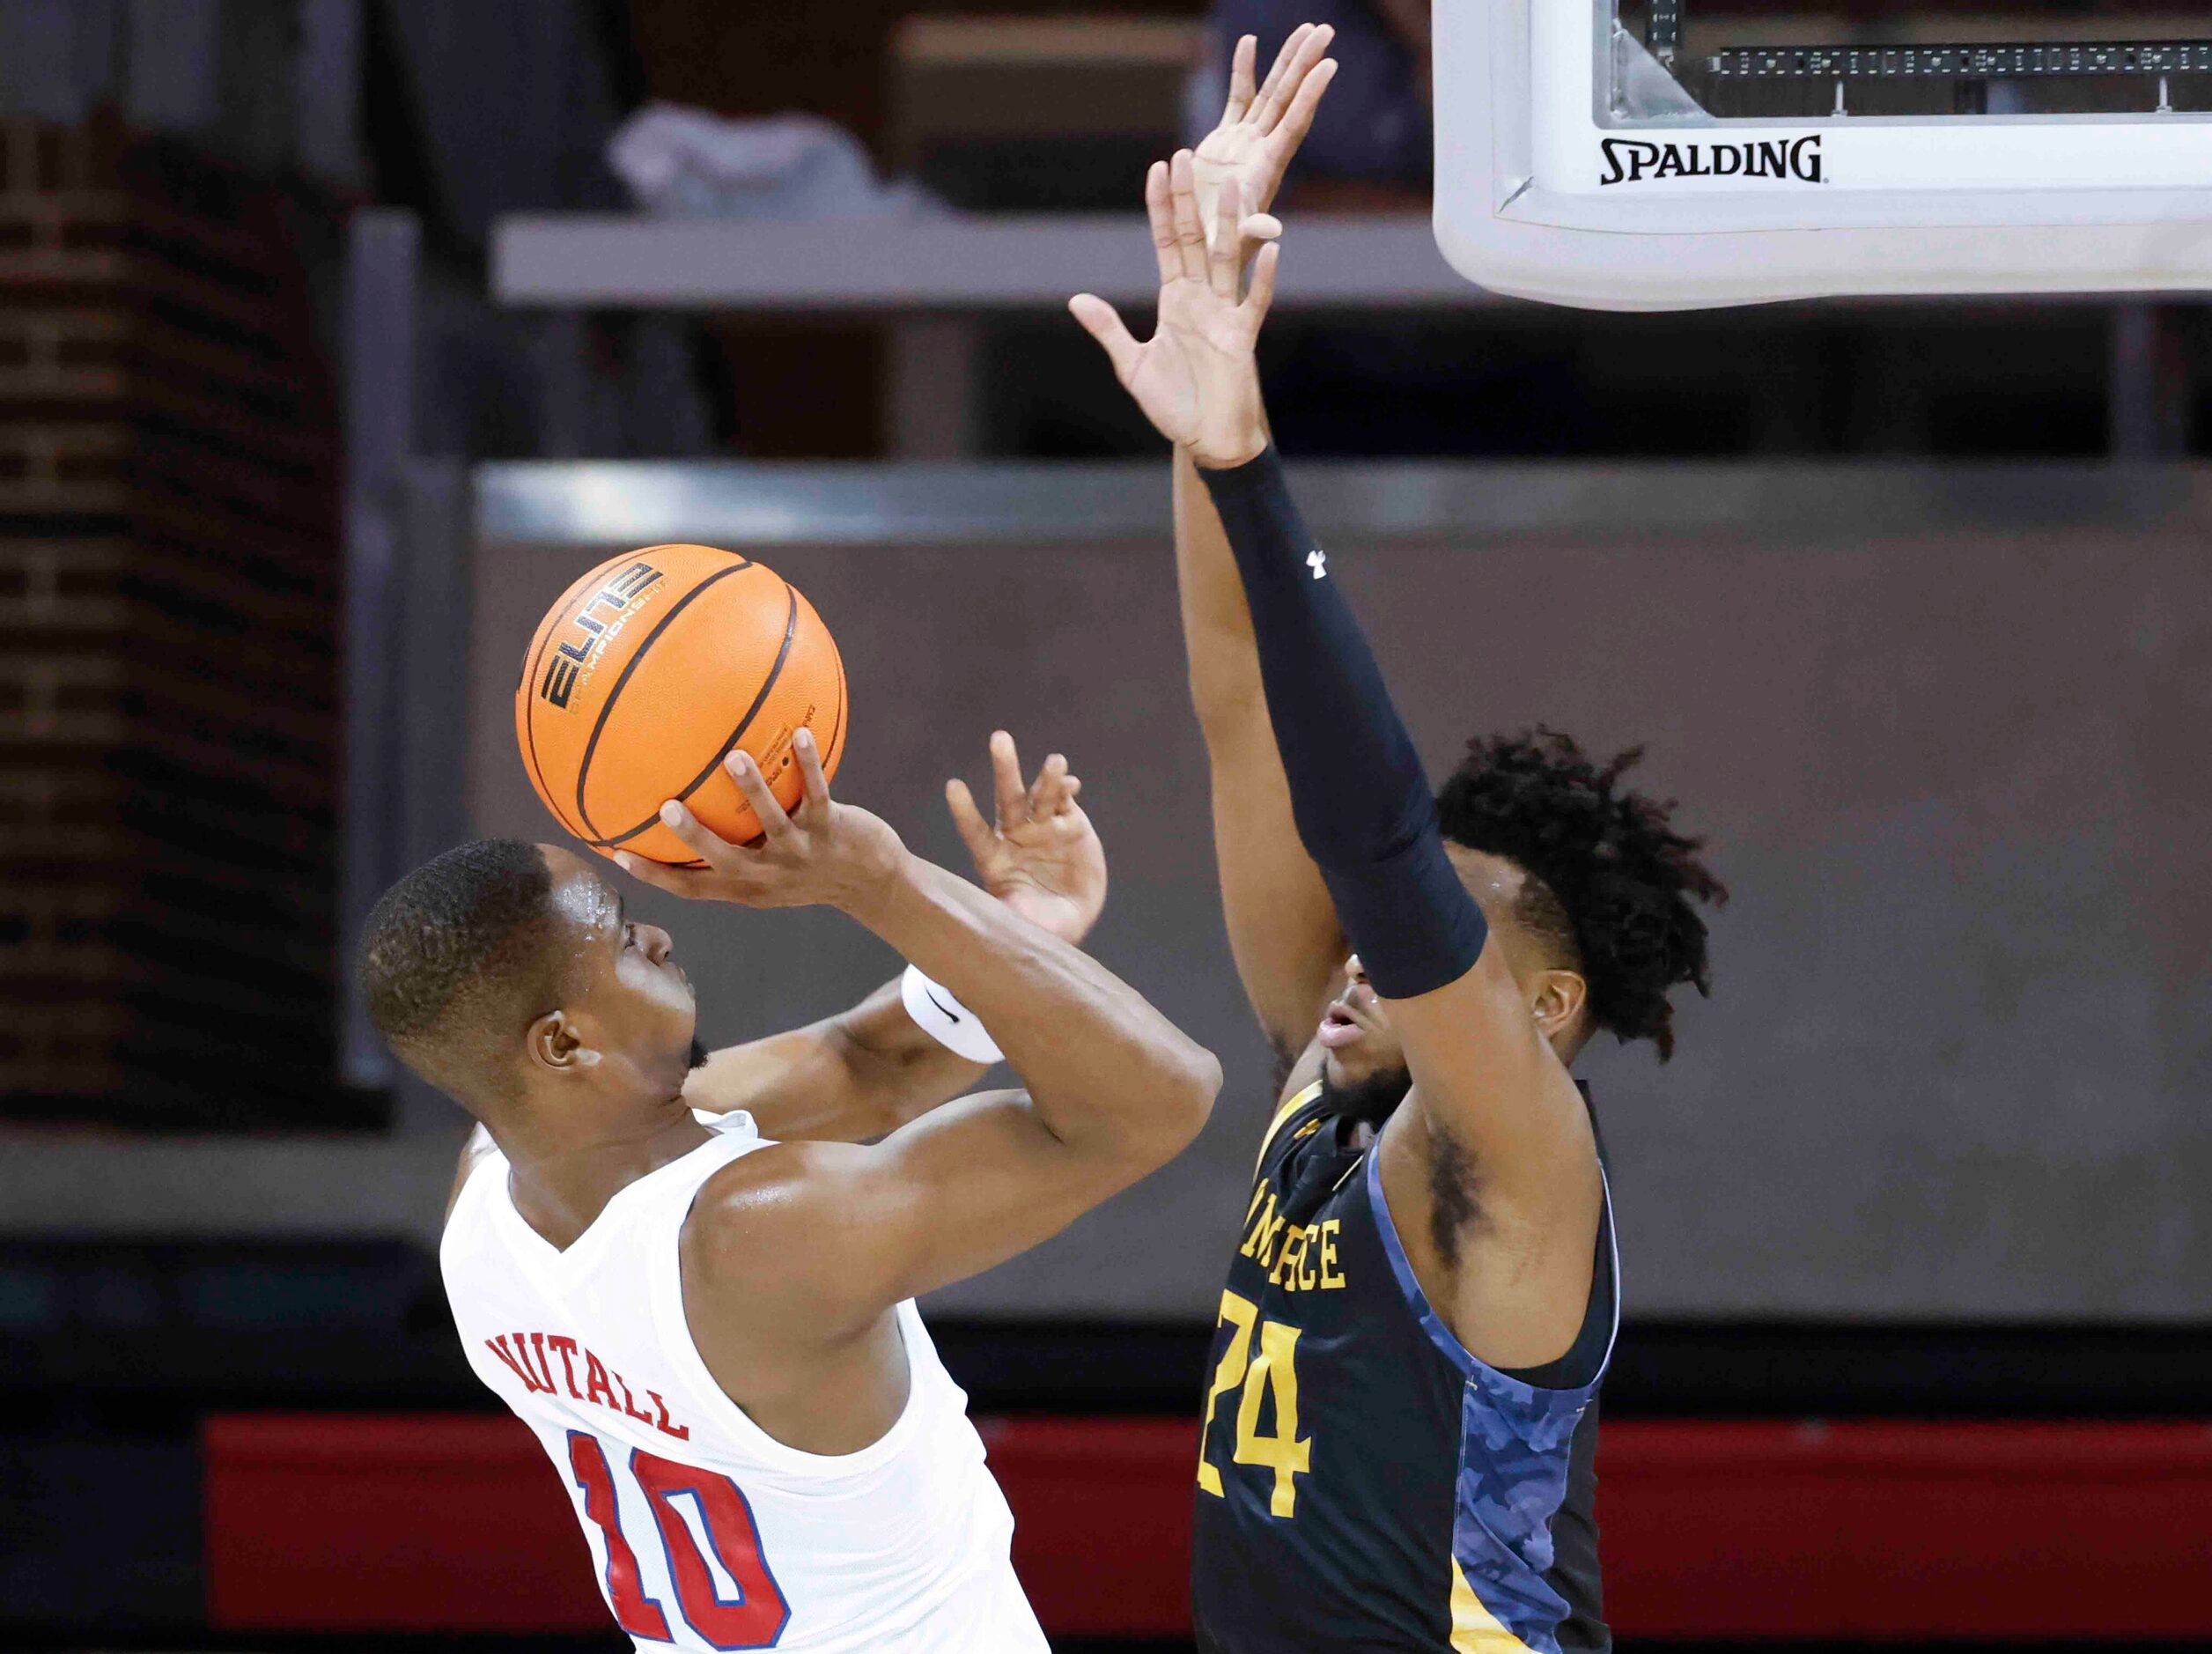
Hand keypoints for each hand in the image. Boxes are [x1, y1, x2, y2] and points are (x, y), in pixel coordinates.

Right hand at [616, 728, 907, 917]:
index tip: (615, 852)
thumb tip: (686, 802)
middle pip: (725, 860)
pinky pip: (818, 792)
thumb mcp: (766, 871)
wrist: (872, 884)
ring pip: (773, 821)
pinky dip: (809, 764)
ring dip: (754, 790)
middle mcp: (769, 874)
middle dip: (695, 837)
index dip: (655, 875)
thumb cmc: (806, 868)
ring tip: (734, 757)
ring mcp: (801, 852)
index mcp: (746, 887)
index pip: (693, 888)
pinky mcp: (832, 829)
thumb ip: (729, 847)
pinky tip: (801, 733)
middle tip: (666, 808)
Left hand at [946, 731, 1106, 945]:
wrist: (1070, 919)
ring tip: (1054, 763)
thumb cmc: (1036, 926)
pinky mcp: (1070, 825)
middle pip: (1008, 799)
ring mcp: (1043, 828)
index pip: (975, 831)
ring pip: (1040, 795)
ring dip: (1046, 778)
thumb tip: (995, 922)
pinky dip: (1067, 789)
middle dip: (1005, 769)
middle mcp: (1015, 836)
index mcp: (994, 859)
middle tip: (999, 738)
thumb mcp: (1018, 925)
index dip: (965, 811)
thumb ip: (1008, 916)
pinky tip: (1070, 782)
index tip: (953, 786)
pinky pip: (1065, 801)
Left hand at [1070, 155, 1279, 468]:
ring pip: (1226, 260)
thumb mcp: (1132, 366)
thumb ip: (1109, 329)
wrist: (1207, 440)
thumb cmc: (1174, 405)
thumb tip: (1076, 299)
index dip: (1161, 208)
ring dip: (1228, 224)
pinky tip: (1271, 250)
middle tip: (1186, 155)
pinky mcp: (1242, 340)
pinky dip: (1261, 279)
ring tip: (1231, 185)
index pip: (1166, 244)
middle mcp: (1200, 300)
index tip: (1157, 169)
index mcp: (1174, 301)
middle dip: (1189, 200)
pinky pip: (1254, 303)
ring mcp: (1223, 316)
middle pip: (1194, 240)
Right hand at [1192, 26, 1337, 264]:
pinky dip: (1243, 70)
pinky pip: (1238, 97)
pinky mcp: (1225, 138)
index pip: (1294, 123)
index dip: (1310, 95)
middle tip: (1324, 30)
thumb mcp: (1235, 241)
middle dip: (1305, 64)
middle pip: (1289, 98)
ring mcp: (1246, 141)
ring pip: (1270, 92)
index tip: (1328, 65)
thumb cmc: (1219, 251)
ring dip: (1287, 61)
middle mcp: (1262, 148)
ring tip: (1305, 30)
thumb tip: (1273, 229)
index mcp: (1267, 167)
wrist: (1202, 248)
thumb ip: (1252, 231)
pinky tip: (1249, 42)